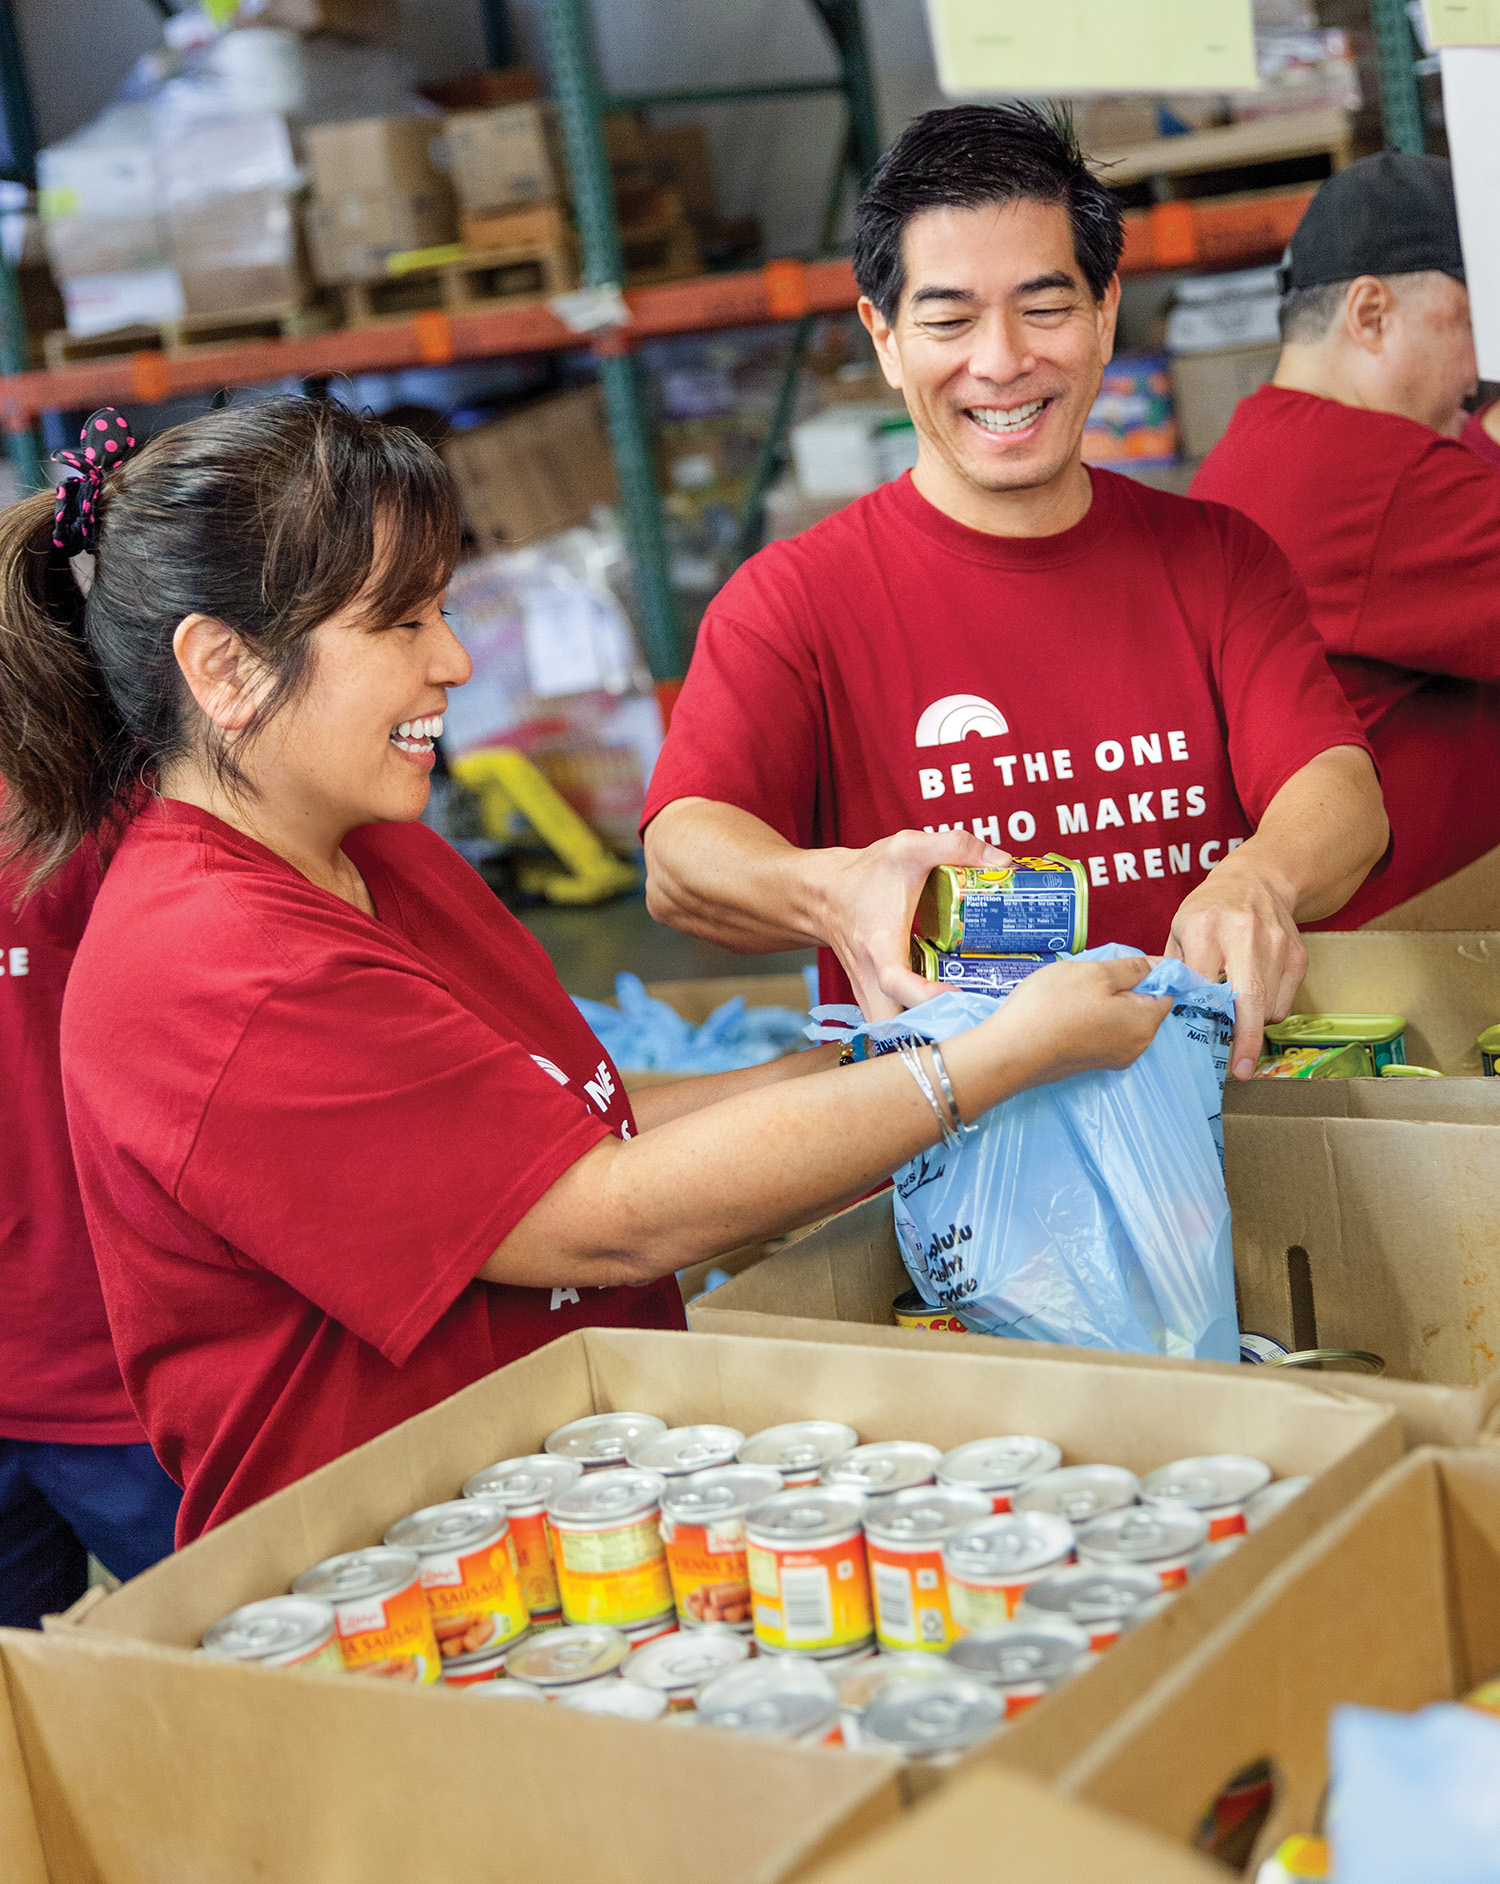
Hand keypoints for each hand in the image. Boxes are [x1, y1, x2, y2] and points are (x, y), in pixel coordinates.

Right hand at [811, 828, 1008, 1019]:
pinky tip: (951, 1018)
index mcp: (879, 945)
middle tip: (972, 1021)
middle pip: (893, 1027)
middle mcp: (870, 978)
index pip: (897, 982)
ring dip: (925, 1035)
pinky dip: (918, 1028)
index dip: (927, 995)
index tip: (958, 994)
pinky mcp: (874, 999)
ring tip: (968, 1025)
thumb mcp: (909, 848)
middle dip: (930, 1033)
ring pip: (892, 1034)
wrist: (823, 894)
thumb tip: (1004, 863)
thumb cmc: (865, 875)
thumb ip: (956, 846)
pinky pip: (894, 1026)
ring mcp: (868, 993)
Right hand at [976, 955, 1173, 1094]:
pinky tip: (1066, 1010)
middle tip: (1090, 976)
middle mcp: (1136, 1046)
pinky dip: (1091, 1017)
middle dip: (1123, 987)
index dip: (1149, 972)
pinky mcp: (1091, 1063)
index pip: (1166, 991)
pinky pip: (1103, 1032)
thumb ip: (1133, 968)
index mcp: (1145, 1023)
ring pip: (1121, 1018)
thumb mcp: (1096, 973)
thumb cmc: (1053, 1007)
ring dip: (1104, 1001)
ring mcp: (1113, 1058)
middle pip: (1142, 1006)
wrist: (1010, 1051)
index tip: (1120, 963)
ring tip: (1073, 993)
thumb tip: (1160, 966)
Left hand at [1166, 853, 1305, 1079]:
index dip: (1200, 1015)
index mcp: (1205, 927)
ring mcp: (1276, 945)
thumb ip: (1173, 969)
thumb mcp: (1179, 929)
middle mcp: (1244, 934)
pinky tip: (1254, 997)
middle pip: (1248, 998)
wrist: (1258, 880)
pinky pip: (1284, 1001)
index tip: (1197, 1041)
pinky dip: (1267, 1010)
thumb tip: (1164, 1012)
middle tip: (1241, 1070)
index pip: (1201, 984)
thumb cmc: (1209, 909)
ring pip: (1268, 1006)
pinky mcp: (1297, 956)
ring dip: (1252, 1024)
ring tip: (1236, 1017)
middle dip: (1246, 1039)